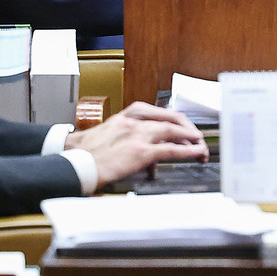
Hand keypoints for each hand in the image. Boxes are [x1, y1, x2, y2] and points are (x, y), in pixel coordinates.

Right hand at [74, 101, 207, 184]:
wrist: (75, 163)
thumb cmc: (87, 153)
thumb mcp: (109, 137)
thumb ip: (129, 140)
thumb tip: (146, 156)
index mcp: (126, 116)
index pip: (158, 112)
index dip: (175, 120)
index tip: (184, 126)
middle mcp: (134, 121)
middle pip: (170, 118)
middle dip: (187, 127)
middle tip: (196, 137)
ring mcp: (138, 135)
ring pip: (173, 131)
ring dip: (191, 139)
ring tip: (201, 146)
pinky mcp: (140, 152)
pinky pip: (171, 150)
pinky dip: (188, 150)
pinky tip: (196, 153)